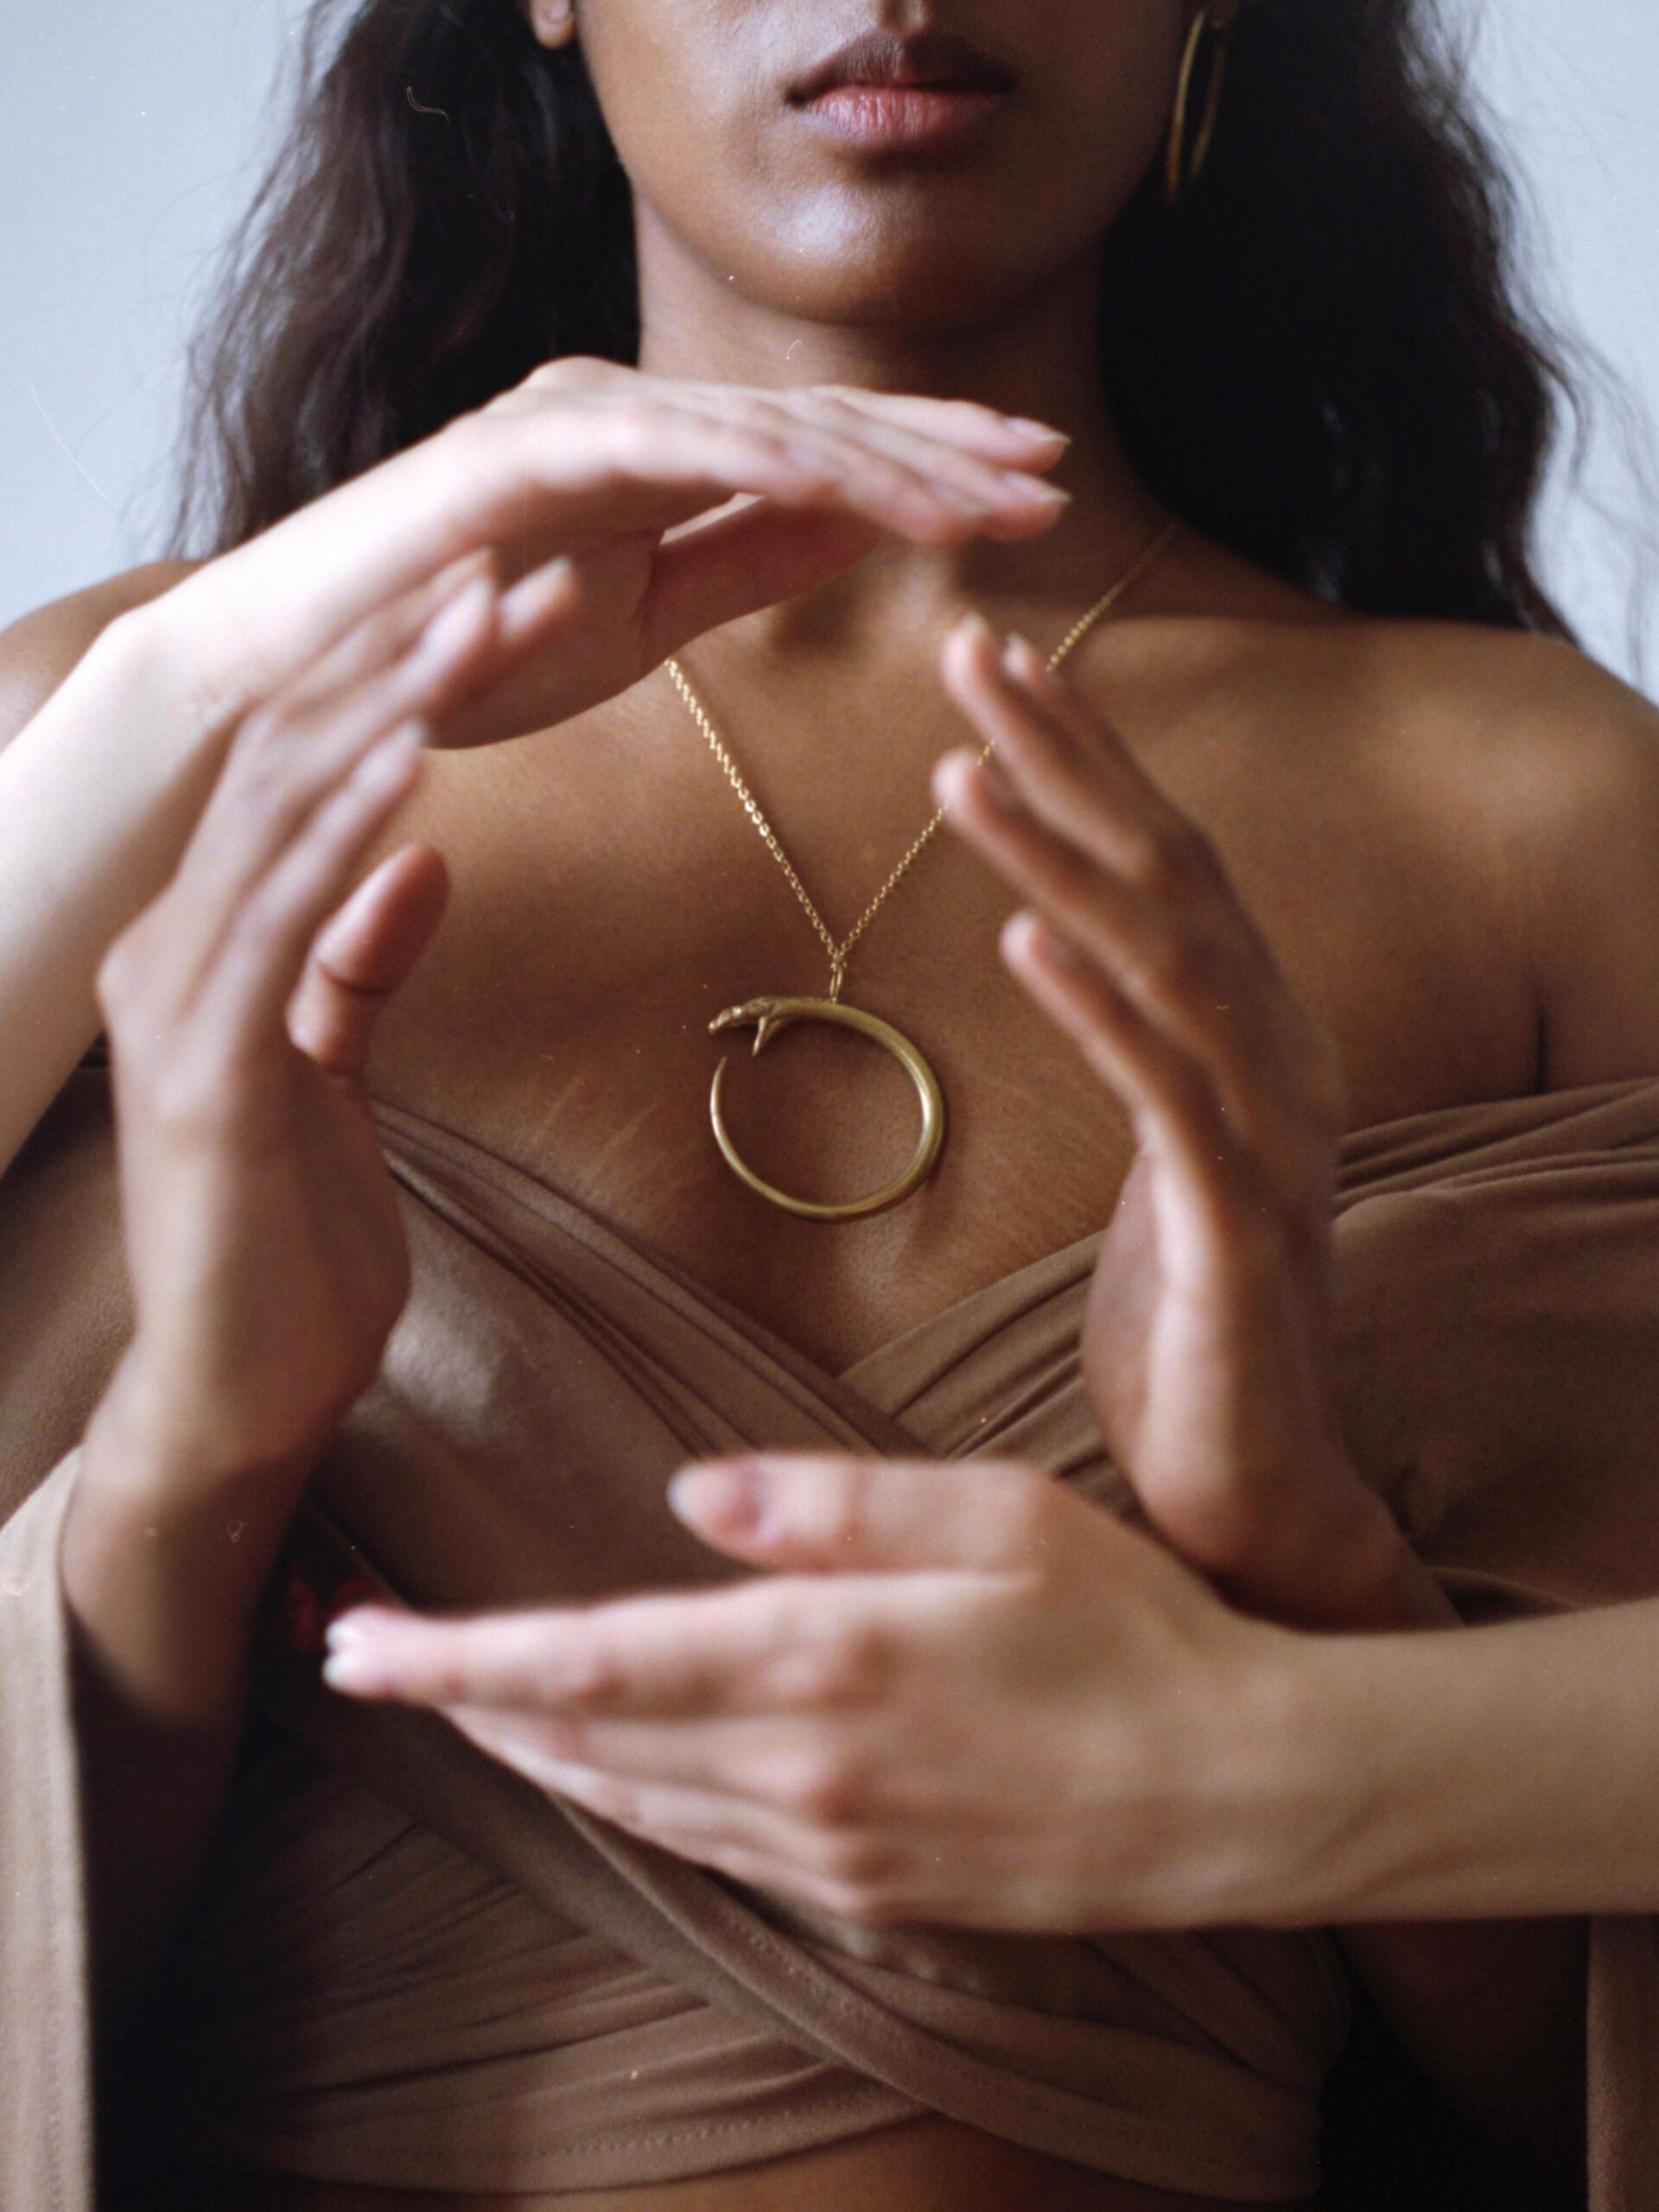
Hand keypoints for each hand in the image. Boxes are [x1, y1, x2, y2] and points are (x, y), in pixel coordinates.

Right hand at [93, 569, 497, 1486]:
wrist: (241, 1393)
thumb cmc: (288, 1241)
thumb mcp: (331, 1073)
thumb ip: (357, 963)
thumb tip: (418, 857)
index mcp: (207, 939)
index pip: (308, 769)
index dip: (403, 673)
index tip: (504, 597)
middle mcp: (175, 945)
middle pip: (300, 759)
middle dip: (412, 654)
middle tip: (519, 561)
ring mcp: (179, 1003)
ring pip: (288, 814)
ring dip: (396, 705)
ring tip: (486, 612)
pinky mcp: (205, 1073)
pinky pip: (281, 924)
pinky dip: (349, 833)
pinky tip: (419, 761)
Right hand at [139, 361, 1070, 754]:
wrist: (312, 671)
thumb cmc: (468, 646)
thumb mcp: (648, 618)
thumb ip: (748, 566)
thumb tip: (864, 531)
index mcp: (661, 455)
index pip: (823, 455)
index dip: (931, 467)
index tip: (1030, 491)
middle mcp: (630, 414)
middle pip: (816, 425)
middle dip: (940, 451)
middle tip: (1049, 475)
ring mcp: (576, 419)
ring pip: (760, 427)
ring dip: (882, 461)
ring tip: (985, 498)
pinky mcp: (526, 451)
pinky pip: (665, 447)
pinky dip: (760, 459)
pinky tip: (852, 484)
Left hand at [321, 1454, 1322, 1932]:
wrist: (1235, 1792)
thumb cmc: (1127, 1625)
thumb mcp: (990, 1514)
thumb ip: (830, 1502)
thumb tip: (694, 1492)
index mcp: (819, 1659)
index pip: (586, 1661)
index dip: (455, 1658)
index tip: (357, 1647)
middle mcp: (799, 1770)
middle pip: (583, 1740)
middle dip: (463, 1701)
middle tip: (368, 1661)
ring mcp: (828, 1846)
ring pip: (630, 1802)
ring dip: (533, 1751)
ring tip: (464, 1705)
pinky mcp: (865, 1890)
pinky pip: (703, 1846)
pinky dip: (625, 1800)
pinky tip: (606, 1769)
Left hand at [933, 622, 1420, 1626]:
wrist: (1255, 1496)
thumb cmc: (1187, 1331)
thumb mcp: (1159, 1160)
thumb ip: (1138, 1051)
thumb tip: (1072, 953)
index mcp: (1254, 1039)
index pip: (1166, 866)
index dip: (1085, 756)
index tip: (995, 662)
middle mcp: (1280, 1063)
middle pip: (1171, 874)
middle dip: (1070, 755)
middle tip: (971, 648)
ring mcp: (1270, 1142)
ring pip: (1165, 964)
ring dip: (1060, 857)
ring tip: (958, 772)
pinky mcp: (1241, 1231)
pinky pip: (1167, 1099)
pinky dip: (1098, 1010)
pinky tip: (1023, 939)